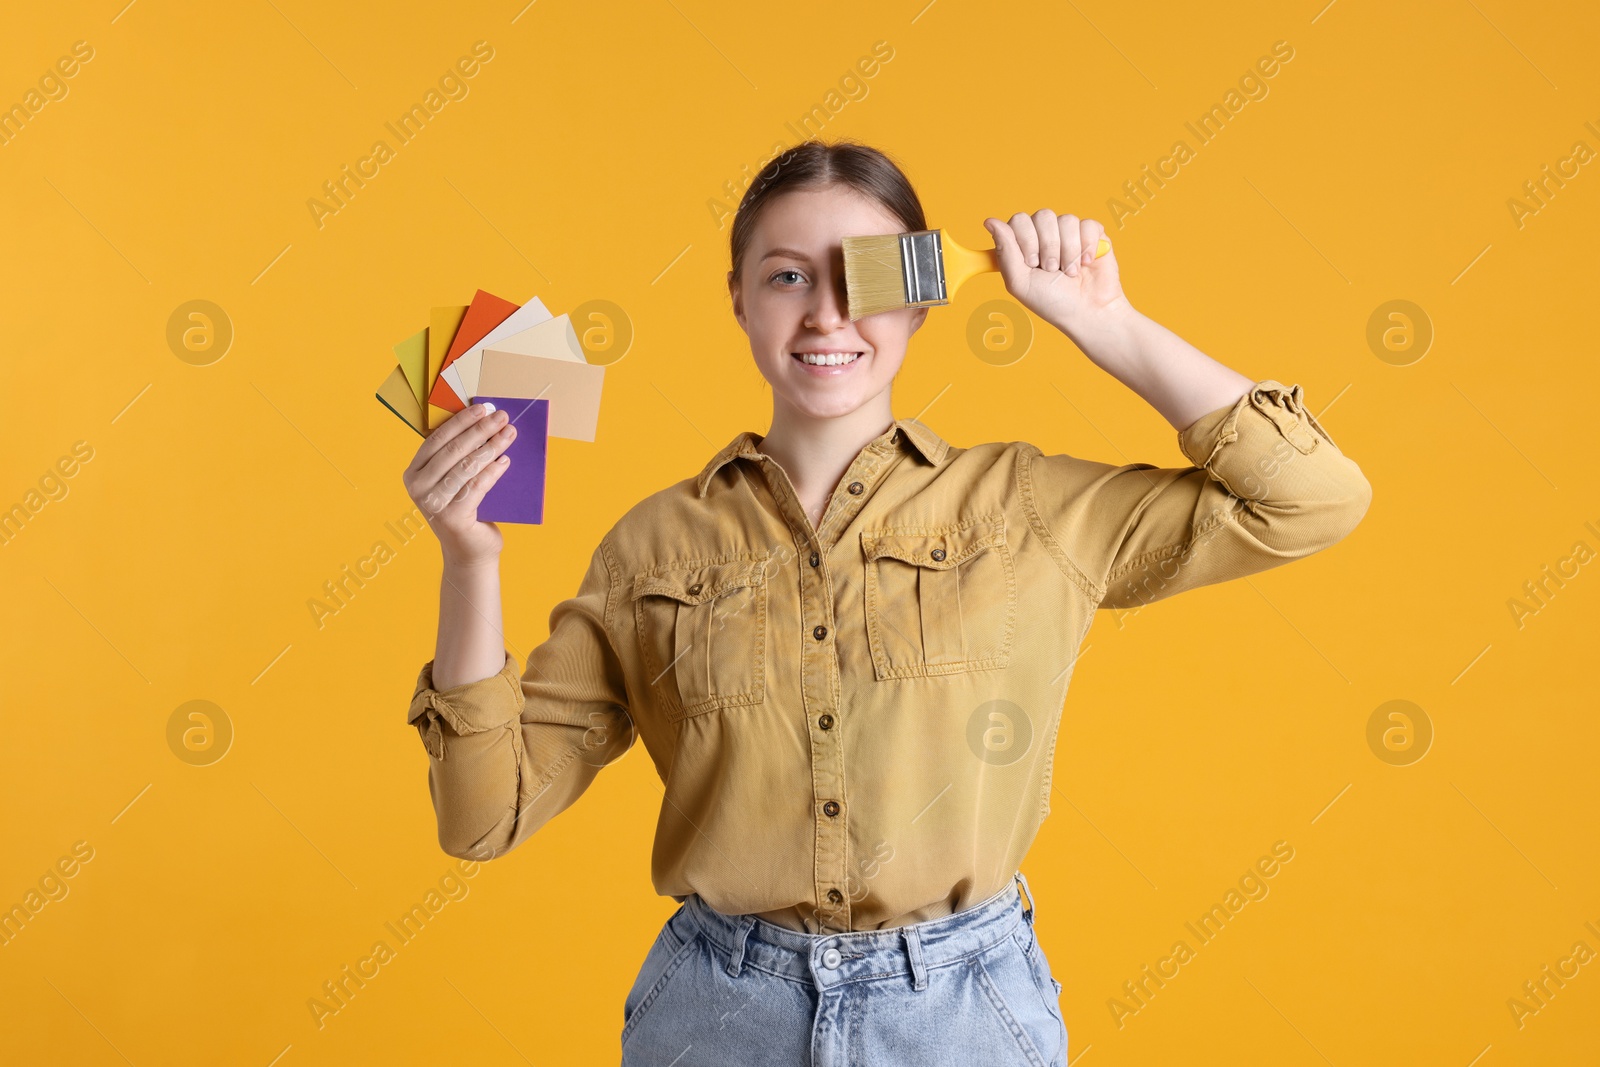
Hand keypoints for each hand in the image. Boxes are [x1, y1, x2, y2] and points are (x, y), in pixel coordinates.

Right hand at [402, 402, 517, 567]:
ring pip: (467, 466)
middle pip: (454, 450)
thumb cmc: (464, 510)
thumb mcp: (453, 480)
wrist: (468, 552)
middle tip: (503, 417)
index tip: (484, 408)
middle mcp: (417, 487)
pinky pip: (478, 485)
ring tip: (510, 434)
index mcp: (413, 473)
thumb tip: (482, 420)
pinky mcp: (453, 517)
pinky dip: (494, 470)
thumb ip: (458, 456)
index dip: (462, 421)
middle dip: (481, 430)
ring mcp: (433, 503)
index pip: (437, 439)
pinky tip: (506, 460)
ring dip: (492, 446)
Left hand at [983, 210, 1129, 339]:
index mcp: (1024, 245)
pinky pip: (1087, 224)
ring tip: (1070, 272)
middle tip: (1052, 269)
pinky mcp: (1092, 234)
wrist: (1088, 312)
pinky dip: (1087, 247)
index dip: (1026, 239)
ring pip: (1066, 220)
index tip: (1032, 263)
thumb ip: (1004, 251)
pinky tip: (1086, 263)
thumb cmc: (1053, 302)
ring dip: (1068, 250)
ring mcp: (1069, 234)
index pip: (1019, 220)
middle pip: (1043, 216)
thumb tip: (989, 221)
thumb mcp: (1020, 282)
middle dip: (1048, 246)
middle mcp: (1045, 236)